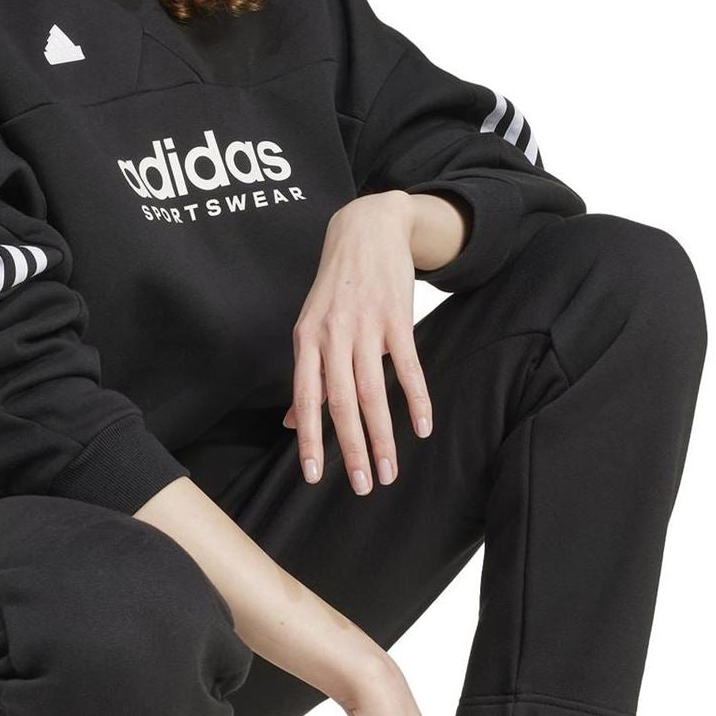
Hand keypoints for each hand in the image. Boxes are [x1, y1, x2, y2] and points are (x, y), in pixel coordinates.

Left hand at [283, 193, 433, 492]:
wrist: (366, 228)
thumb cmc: (337, 286)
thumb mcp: (311, 325)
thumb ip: (307, 374)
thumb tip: (292, 422)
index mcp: (307, 340)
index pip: (306, 398)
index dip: (310, 439)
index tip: (315, 476)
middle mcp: (332, 334)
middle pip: (342, 402)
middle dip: (353, 449)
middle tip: (365, 486)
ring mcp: (366, 325)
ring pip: (374, 391)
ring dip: (384, 436)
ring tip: (392, 470)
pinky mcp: (397, 317)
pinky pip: (408, 367)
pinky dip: (417, 400)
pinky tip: (422, 427)